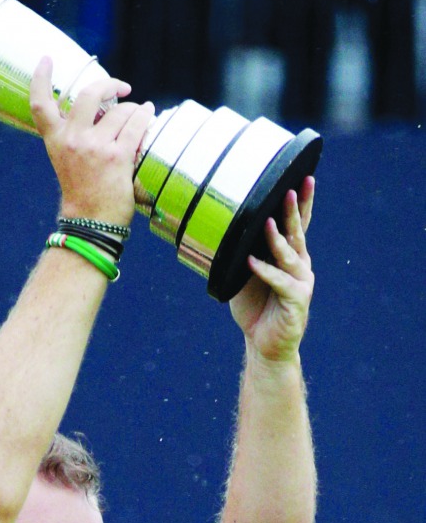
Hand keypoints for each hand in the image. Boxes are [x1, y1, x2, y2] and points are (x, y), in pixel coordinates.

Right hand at [30, 56, 153, 226]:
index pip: (40, 104)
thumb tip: (104, 111)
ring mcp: (96, 147)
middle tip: (120, 87)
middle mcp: (73, 139)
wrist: (90, 223)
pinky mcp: (118, 157)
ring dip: (134, 110)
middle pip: (90, 94)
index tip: (47, 59)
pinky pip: (136, 126)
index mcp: (56, 141)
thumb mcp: (67, 161)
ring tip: (139, 115)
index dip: (41, 78)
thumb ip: (76, 136)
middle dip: (109, 84)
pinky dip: (145, 116)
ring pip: (120, 111)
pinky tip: (149, 114)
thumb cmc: (82, 194)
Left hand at [229, 177, 314, 362]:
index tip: (303, 178)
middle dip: (295, 211)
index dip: (302, 203)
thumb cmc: (256, 308)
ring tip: (269, 222)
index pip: (297, 225)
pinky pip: (280, 281)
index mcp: (290, 257)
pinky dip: (265, 271)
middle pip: (298, 233)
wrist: (264, 344)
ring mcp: (301, 283)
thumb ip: (241, 253)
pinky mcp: (296, 300)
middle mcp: (300, 266)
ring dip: (279, 238)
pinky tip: (252, 262)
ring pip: (290, 255)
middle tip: (291, 189)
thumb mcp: (245, 275)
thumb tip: (220, 228)